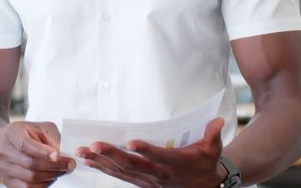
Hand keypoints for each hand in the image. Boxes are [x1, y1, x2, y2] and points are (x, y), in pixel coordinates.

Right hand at [0, 121, 76, 187]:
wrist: (5, 143)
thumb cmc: (25, 134)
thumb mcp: (40, 127)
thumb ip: (52, 138)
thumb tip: (63, 153)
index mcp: (11, 133)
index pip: (25, 144)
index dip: (42, 152)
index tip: (58, 155)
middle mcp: (4, 150)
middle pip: (29, 163)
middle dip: (54, 166)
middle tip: (69, 165)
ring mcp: (4, 167)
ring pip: (30, 178)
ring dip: (51, 176)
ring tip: (62, 170)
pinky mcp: (8, 181)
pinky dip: (43, 185)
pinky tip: (51, 177)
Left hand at [75, 117, 225, 187]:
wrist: (205, 187)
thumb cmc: (205, 164)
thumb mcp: (213, 149)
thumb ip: (213, 134)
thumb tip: (217, 120)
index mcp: (175, 163)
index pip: (158, 156)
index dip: (145, 150)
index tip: (131, 142)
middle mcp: (158, 174)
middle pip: (131, 165)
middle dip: (110, 155)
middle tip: (91, 145)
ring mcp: (147, 180)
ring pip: (121, 172)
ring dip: (100, 162)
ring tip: (82, 152)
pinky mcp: (141, 183)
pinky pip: (119, 176)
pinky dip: (103, 169)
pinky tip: (89, 162)